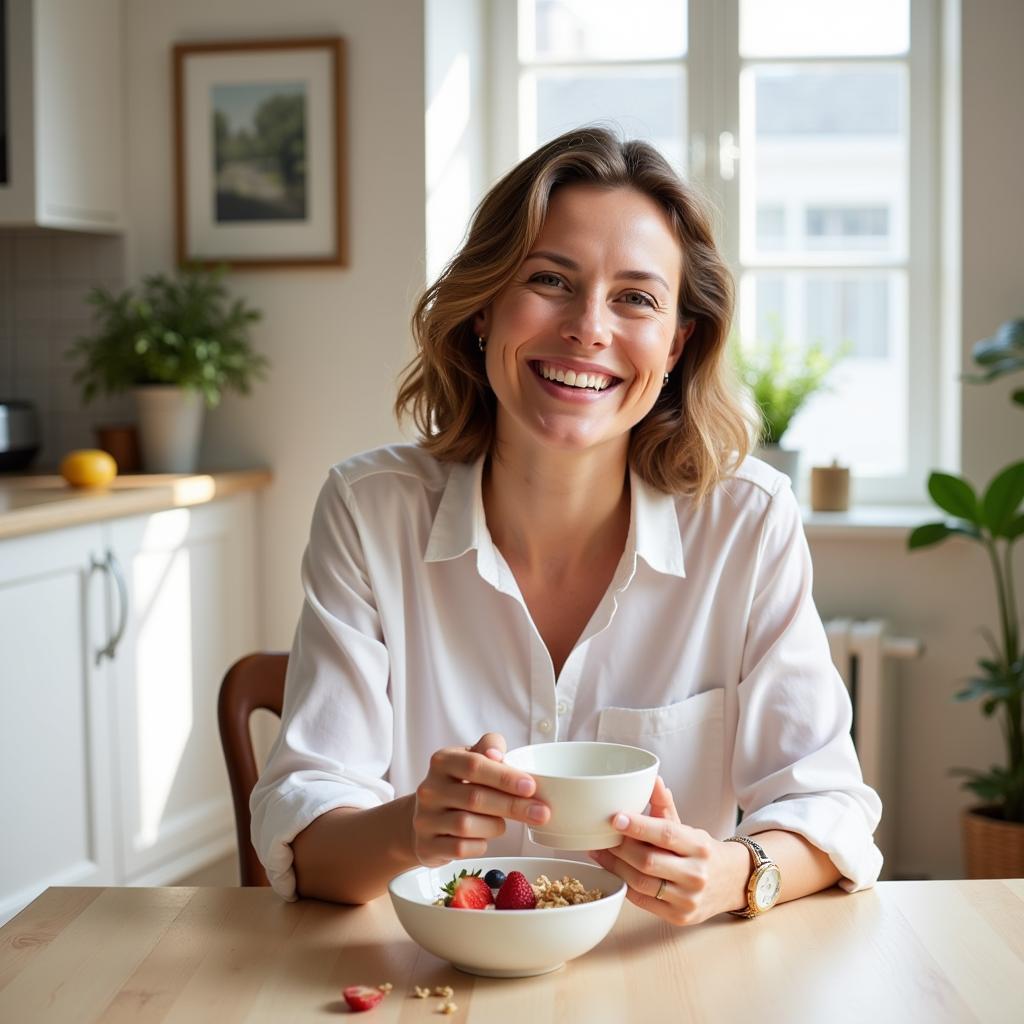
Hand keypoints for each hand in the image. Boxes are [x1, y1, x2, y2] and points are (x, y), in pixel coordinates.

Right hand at [411, 732, 550, 866]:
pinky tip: (484, 838)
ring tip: (503, 824)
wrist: (422, 819)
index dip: (504, 777)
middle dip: (513, 806)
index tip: (531, 786)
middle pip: (475, 798)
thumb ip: (489, 748)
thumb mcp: (470, 759)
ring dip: (495, 826)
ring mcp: (425, 819)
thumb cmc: (458, 785)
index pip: (474, 765)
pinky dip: (480, 844)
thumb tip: (498, 754)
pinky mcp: (427, 846)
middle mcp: (429, 789)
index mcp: (442, 761)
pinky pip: (461, 849)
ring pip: (467, 825)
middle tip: (541, 813)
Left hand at [588, 777, 745, 925]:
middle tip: (600, 836)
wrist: (732, 883)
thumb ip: (665, 806)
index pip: (665, 834)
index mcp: (699, 846)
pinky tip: (614, 871)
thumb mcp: (688, 828)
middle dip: (619, 848)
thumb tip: (652, 778)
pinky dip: (625, 885)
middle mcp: (696, 874)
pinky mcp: (679, 917)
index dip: (638, 826)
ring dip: (615, 867)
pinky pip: (642, 901)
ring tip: (599, 853)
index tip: (615, 818)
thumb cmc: (702, 852)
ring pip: (642, 883)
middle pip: (648, 861)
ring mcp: (688, 899)